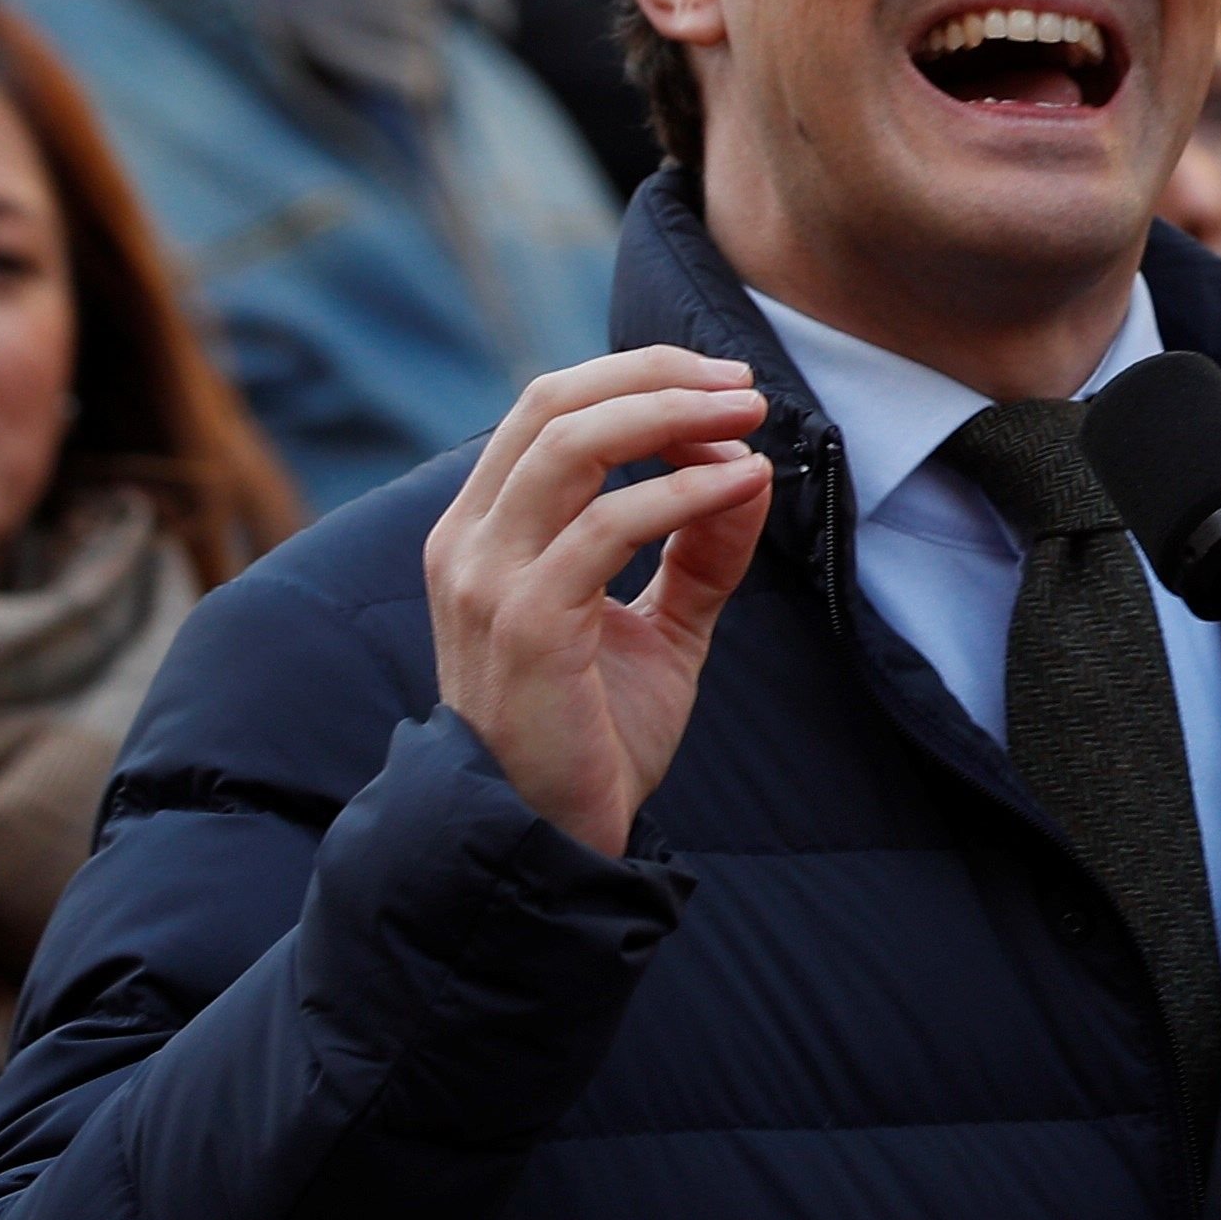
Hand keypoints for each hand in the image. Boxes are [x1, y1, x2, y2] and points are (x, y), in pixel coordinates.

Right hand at [427, 348, 773, 856]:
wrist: (552, 842)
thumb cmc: (592, 733)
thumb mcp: (661, 625)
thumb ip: (700, 549)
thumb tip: (751, 465)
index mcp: (484, 530)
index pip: (549, 407)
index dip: (639, 378)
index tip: (726, 387)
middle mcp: (469, 542)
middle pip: (552, 403)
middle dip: (657, 377)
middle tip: (745, 388)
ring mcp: (486, 580)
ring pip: (569, 444)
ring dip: (671, 416)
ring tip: (749, 421)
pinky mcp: (525, 623)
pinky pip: (606, 526)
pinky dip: (682, 492)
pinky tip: (741, 486)